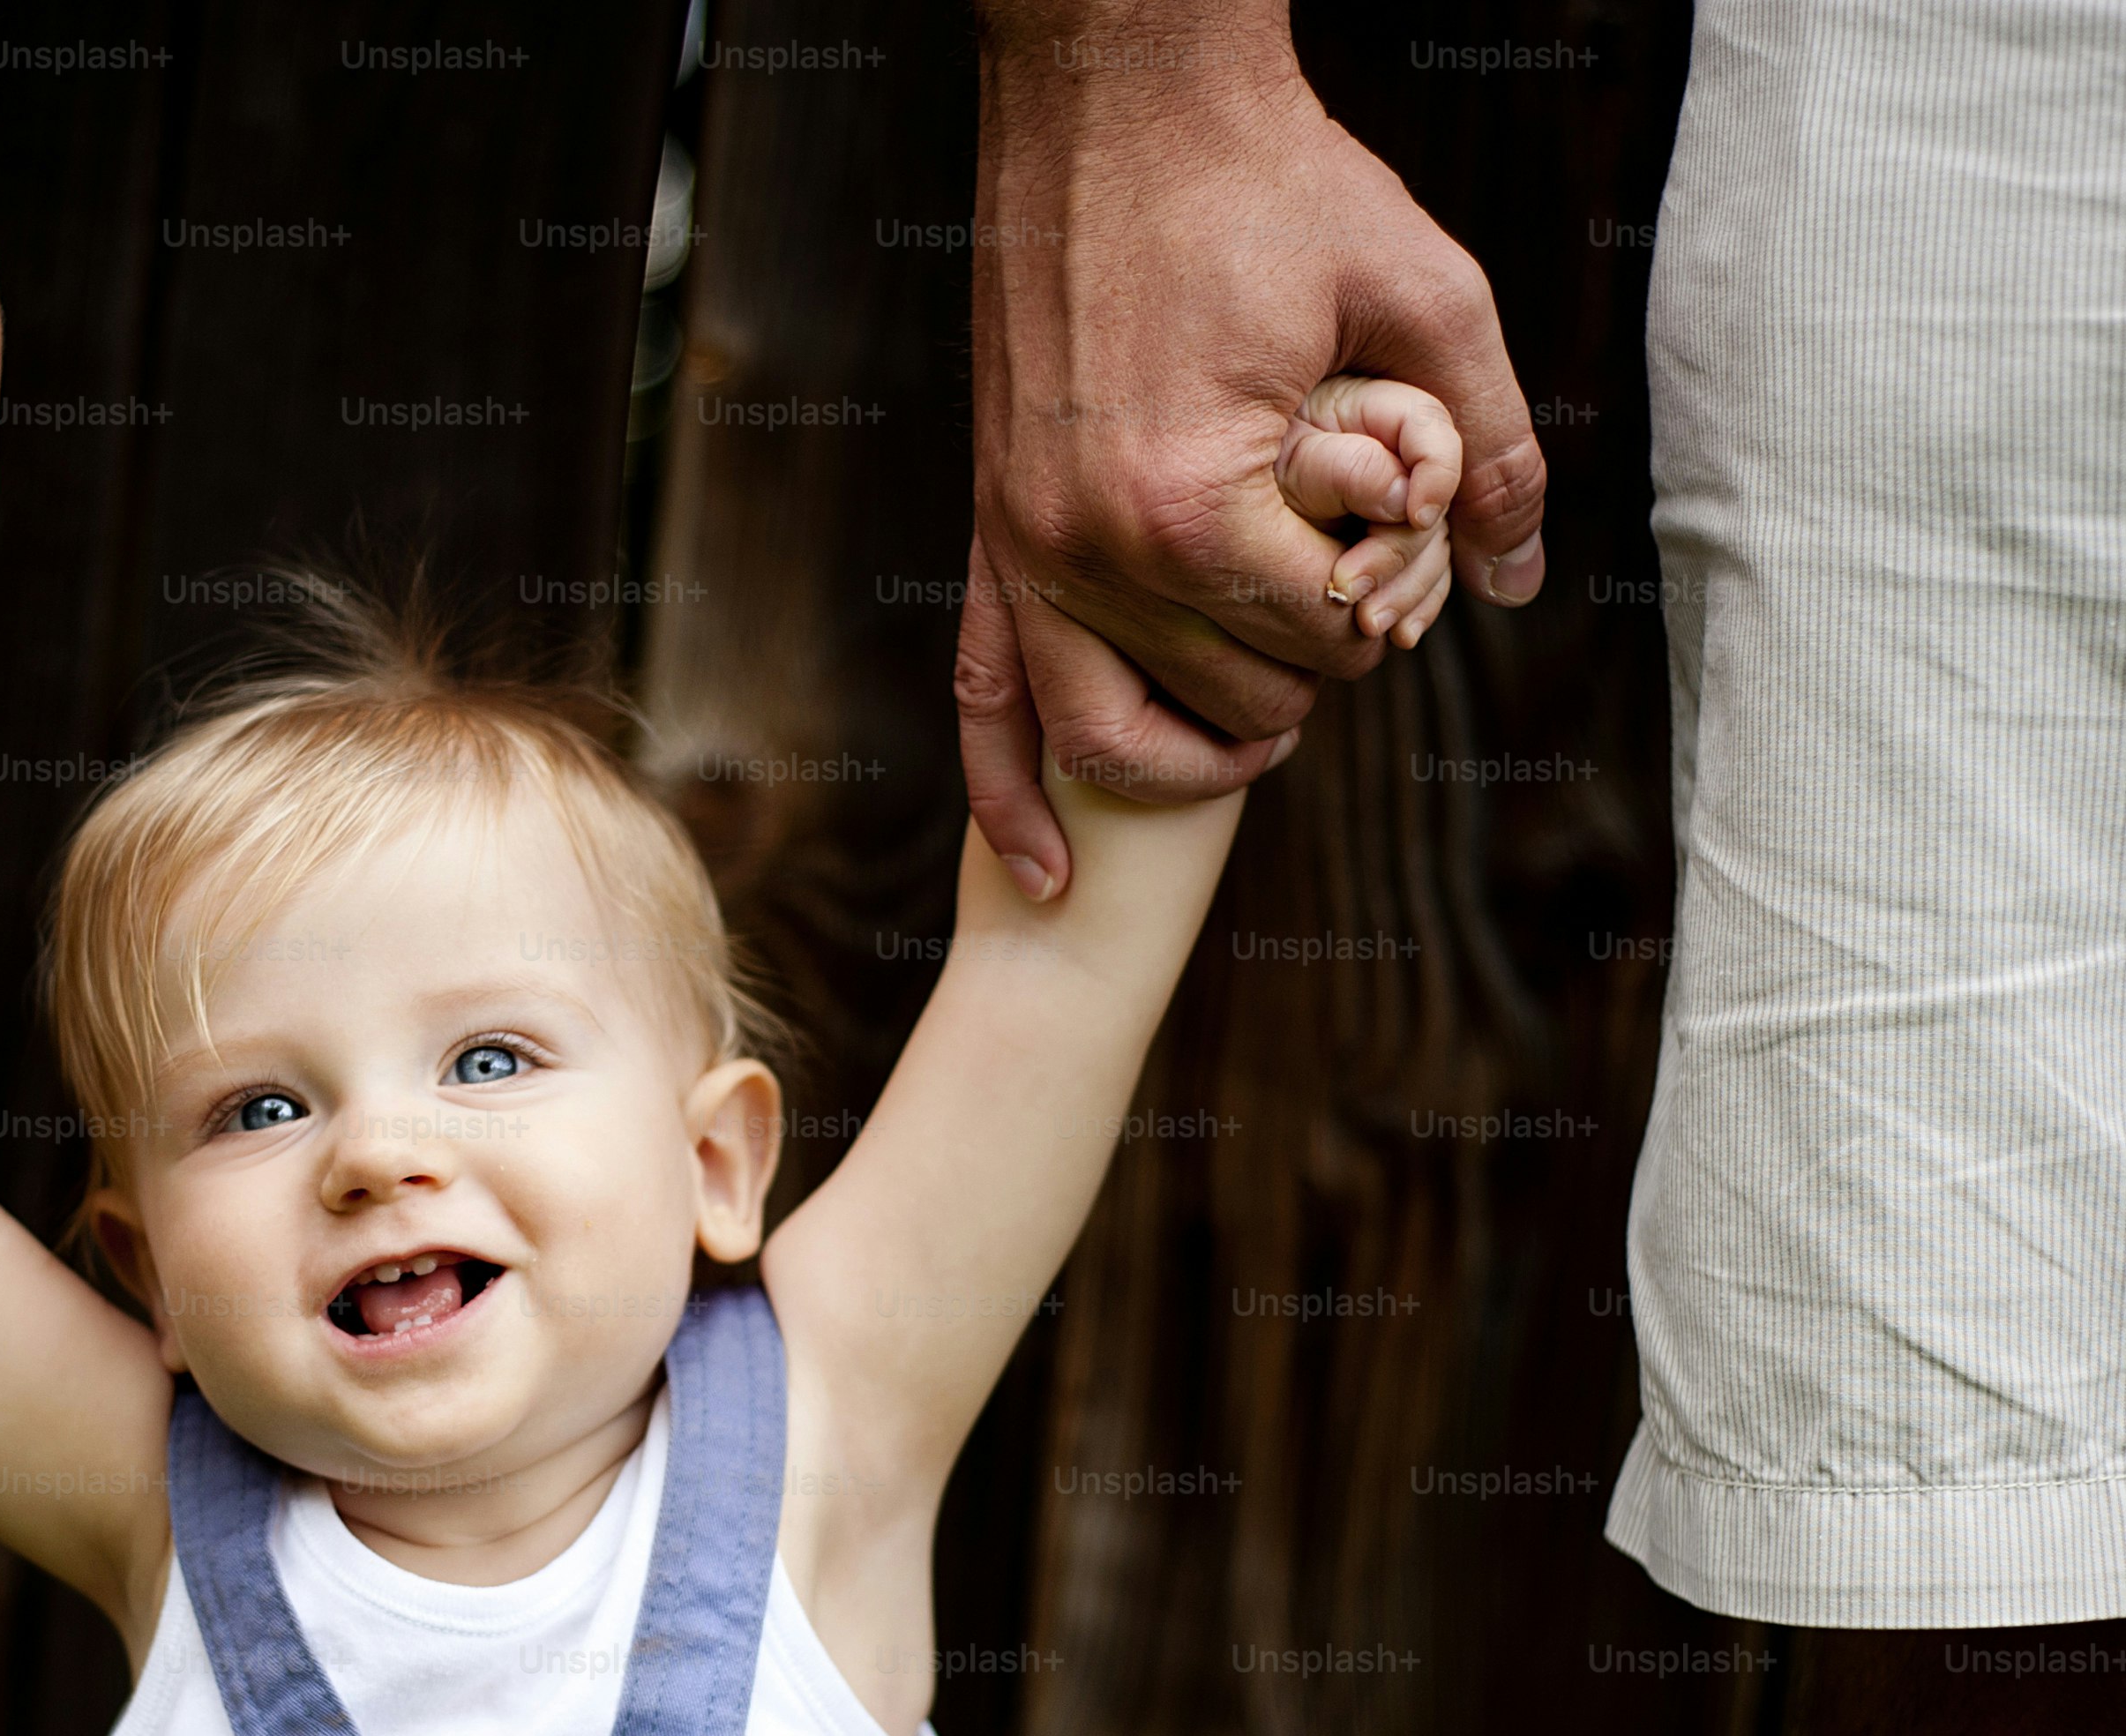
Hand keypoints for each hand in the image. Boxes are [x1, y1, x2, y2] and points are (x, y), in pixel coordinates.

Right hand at [964, 35, 1546, 890]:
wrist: (1115, 96)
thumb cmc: (1270, 182)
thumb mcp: (1424, 292)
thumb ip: (1489, 443)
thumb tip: (1516, 575)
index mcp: (1194, 501)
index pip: (1324, 638)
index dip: (1389, 603)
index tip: (1402, 534)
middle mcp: (1090, 550)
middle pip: (1233, 694)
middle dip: (1312, 658)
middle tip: (1351, 579)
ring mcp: (1024, 551)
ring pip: (1112, 736)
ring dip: (1202, 741)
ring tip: (1266, 721)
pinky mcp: (990, 538)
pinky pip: (983, 708)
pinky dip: (1010, 801)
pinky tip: (1048, 875)